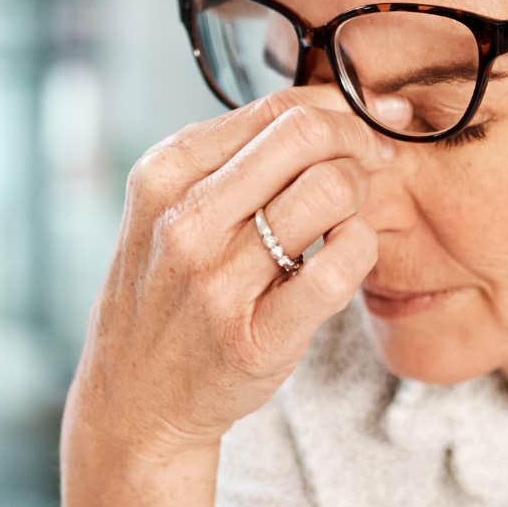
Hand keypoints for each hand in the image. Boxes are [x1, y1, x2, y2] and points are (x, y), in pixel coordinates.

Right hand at [65, 85, 387, 460]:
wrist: (137, 399)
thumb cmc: (170, 294)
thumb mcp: (171, 210)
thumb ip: (237, 158)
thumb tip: (334, 107)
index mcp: (165, 174)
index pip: (275, 107)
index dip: (338, 109)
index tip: (365, 126)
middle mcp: (186, 221)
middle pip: (307, 135)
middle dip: (357, 141)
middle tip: (370, 165)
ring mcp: (218, 281)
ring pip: (330, 192)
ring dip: (361, 197)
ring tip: (347, 217)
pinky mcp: (256, 336)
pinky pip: (340, 267)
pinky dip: (362, 249)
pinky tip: (347, 256)